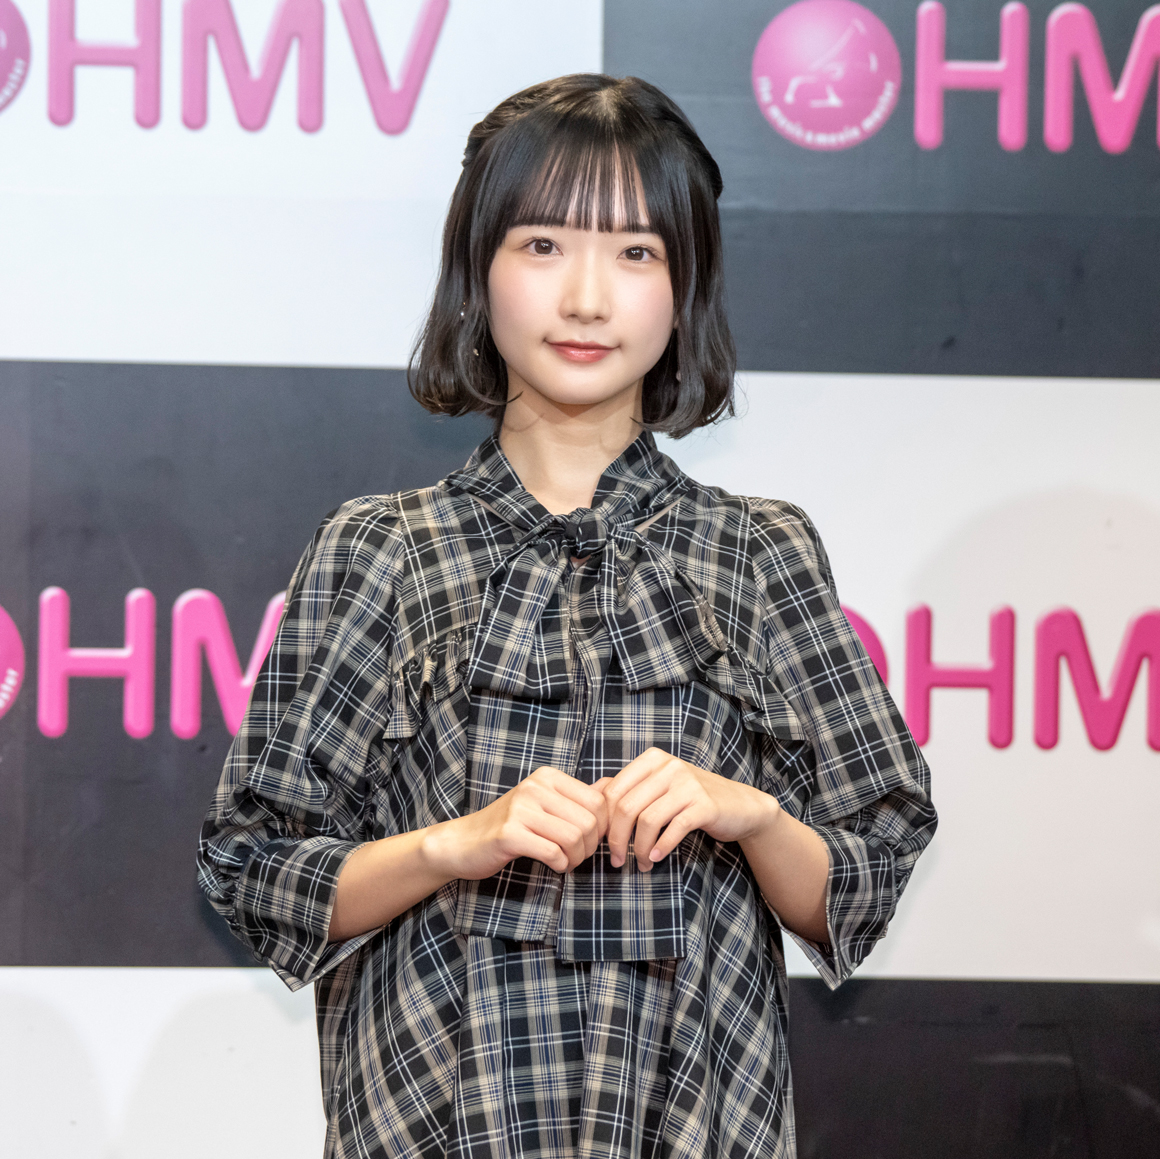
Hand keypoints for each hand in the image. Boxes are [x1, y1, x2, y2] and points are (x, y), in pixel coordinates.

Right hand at [439, 767, 612, 878]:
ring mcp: (520, 808)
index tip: (589, 840)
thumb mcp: (545, 804)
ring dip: (576, 858)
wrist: (463, 842)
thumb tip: (614, 784)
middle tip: (577, 856)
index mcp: (548, 777)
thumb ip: (578, 796)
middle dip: (590, 847)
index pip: (599, 801)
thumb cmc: (511, 826)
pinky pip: (553, 852)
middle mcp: (535, 786)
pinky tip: (554, 865)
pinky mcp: (509, 834)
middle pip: (590, 821)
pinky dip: (561, 865)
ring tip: (566, 861)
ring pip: (575, 838)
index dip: (602, 827)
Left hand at [602, 748, 778, 871]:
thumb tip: (589, 796)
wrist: (740, 806)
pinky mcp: (704, 804)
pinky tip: (656, 858)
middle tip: (618, 860)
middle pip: (626, 807)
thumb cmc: (691, 799)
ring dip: (639, 849)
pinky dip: (661, 847)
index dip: (604, 822)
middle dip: (617, 839)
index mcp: (652, 759)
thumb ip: (627, 788)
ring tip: (641, 863)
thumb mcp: (658, 787)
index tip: (604, 844)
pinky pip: (673, 829)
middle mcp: (668, 766)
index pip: (613, 791)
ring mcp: (688, 784)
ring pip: (647, 820)